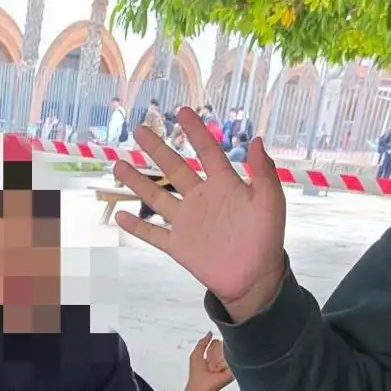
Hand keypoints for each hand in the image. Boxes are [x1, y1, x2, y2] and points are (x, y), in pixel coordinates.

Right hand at [113, 108, 287, 322]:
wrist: (254, 278)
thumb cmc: (267, 239)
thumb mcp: (271, 203)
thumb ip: (264, 173)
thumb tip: (258, 141)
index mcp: (225, 185)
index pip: (207, 151)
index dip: (196, 131)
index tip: (181, 111)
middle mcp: (202, 198)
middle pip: (174, 168)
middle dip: (156, 149)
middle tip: (140, 130)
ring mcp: (188, 222)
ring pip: (157, 197)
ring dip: (138, 182)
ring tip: (119, 165)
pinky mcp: (179, 246)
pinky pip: (153, 233)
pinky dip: (136, 226)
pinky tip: (119, 216)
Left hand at [184, 332, 232, 390]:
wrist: (200, 389)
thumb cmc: (196, 374)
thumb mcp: (196, 354)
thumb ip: (202, 343)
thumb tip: (210, 333)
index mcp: (213, 356)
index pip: (218, 343)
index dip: (215, 343)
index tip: (213, 346)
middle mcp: (221, 360)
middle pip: (225, 347)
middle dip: (220, 349)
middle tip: (213, 359)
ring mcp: (227, 366)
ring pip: (230, 353)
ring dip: (223, 356)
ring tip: (215, 366)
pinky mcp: (232, 372)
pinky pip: (233, 361)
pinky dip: (226, 362)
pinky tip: (219, 368)